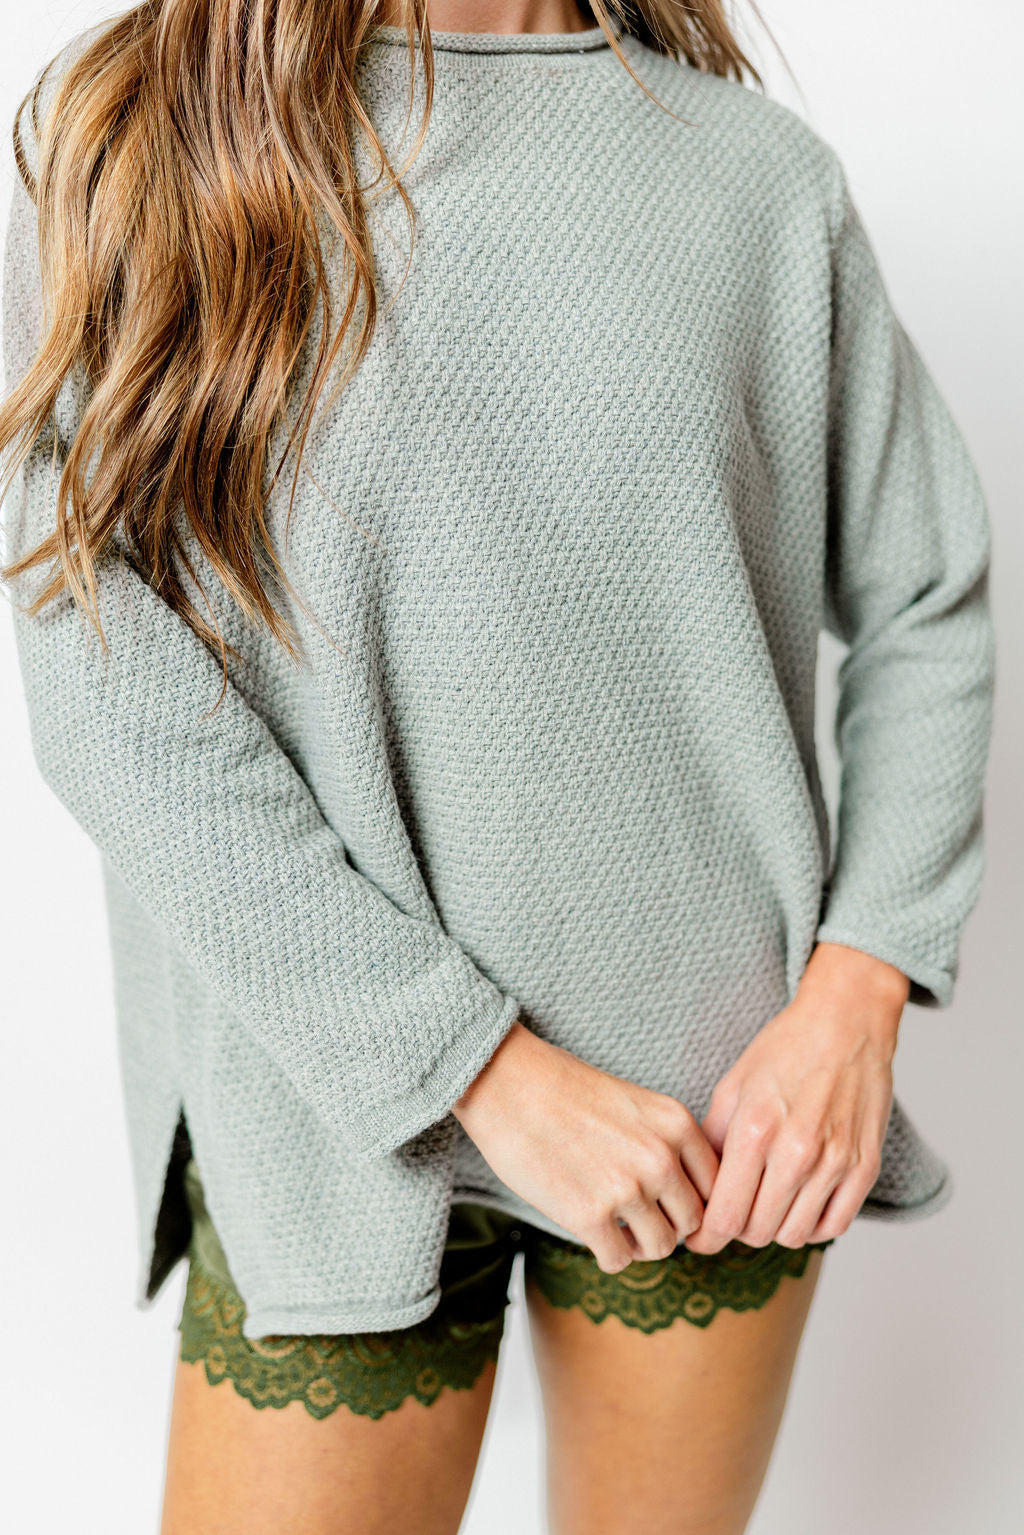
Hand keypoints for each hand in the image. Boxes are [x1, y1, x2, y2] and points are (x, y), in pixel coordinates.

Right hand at [452, 1020, 720, 1274]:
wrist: (508, 1083)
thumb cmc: (566, 1091)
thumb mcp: (637, 1104)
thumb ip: (668, 1144)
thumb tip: (687, 1199)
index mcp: (676, 1123)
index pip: (717, 1185)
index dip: (696, 1200)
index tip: (674, 1204)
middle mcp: (660, 1157)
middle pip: (694, 1221)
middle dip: (670, 1225)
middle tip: (641, 1219)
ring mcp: (626, 1187)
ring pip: (663, 1247)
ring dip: (641, 1244)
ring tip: (618, 1228)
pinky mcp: (589, 1215)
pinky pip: (620, 1261)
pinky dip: (609, 1255)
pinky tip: (593, 1233)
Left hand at [683, 941, 907, 1253]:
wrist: (847, 1023)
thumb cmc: (785, 1050)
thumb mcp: (732, 1087)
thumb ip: (713, 1143)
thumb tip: (697, 1192)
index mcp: (756, 1131)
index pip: (725, 1217)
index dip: (706, 1238)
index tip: (699, 1237)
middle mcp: (798, 1152)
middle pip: (758, 1233)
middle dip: (737, 1230)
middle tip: (732, 1212)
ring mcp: (836, 1162)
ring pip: (794, 1235)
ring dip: (774, 1228)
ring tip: (765, 1202)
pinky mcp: (865, 1167)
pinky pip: (834, 1226)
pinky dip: (812, 1225)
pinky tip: (799, 1202)